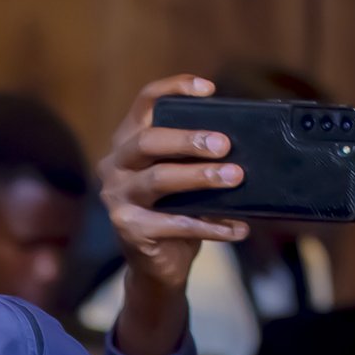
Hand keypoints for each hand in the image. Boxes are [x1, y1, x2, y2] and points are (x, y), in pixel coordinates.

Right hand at [102, 75, 251, 295]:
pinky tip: (237, 228)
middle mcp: (114, 166)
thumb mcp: (181, 178)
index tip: (209, 89)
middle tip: (224, 144)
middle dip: (188, 139)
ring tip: (235, 177)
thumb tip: (240, 143)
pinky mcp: (129, 230)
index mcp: (127, 143)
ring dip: (201, 177)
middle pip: (148, 142)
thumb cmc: (173, 212)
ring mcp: (118, 199)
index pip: (144, 103)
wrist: (157, 266)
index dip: (173, 89)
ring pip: (159, 180)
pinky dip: (211, 225)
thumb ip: (194, 158)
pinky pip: (175, 224)